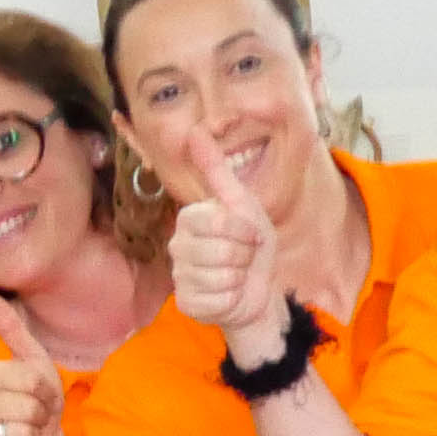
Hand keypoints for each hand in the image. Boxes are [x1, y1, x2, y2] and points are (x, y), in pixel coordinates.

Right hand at [156, 117, 286, 353]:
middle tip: (243, 257)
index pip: (216, 221)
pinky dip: (233, 298)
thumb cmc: (250, 245)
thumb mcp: (242, 203)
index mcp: (189, 220)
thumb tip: (194, 131)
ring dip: (240, 278)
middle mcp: (178, 247)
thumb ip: (217, 171)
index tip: (248, 234)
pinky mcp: (187, 304)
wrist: (259, 289)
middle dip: (244, 255)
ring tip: (237, 275)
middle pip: (220, 250)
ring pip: (221, 277)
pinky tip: (230, 295)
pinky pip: (218, 300)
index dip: (242, 229)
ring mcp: (180, 277)